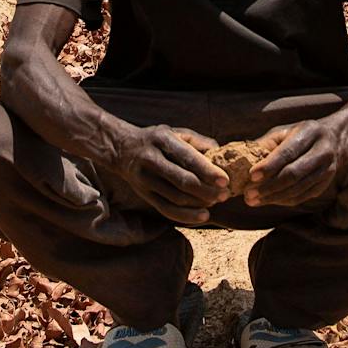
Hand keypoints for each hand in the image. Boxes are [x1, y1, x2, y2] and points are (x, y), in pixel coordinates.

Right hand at [106, 123, 229, 222]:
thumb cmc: (157, 139)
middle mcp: (152, 159)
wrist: (122, 149)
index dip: (207, 171)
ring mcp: (146, 179)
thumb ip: (198, 141)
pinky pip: (167, 210)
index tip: (225, 180)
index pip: (188, 158)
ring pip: (176, 198)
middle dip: (207, 190)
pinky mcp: (144, 194)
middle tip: (225, 195)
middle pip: (182, 181)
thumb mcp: (175, 132)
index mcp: (162, 139)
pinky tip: (202, 216)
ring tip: (216, 202)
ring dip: (199, 203)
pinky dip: (186, 216)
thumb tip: (220, 152)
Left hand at [245, 116, 347, 208]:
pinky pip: (301, 197)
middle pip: (294, 174)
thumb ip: (264, 145)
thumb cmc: (298, 135)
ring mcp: (327, 170)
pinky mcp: (324, 185)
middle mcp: (323, 151)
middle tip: (248, 194)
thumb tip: (241, 159)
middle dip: (268, 186)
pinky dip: (282, 200)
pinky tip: (267, 200)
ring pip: (298, 189)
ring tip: (252, 200)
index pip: (288, 152)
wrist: (333, 141)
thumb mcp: (283, 132)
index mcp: (311, 132)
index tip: (251, 176)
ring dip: (273, 197)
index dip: (269, 166)